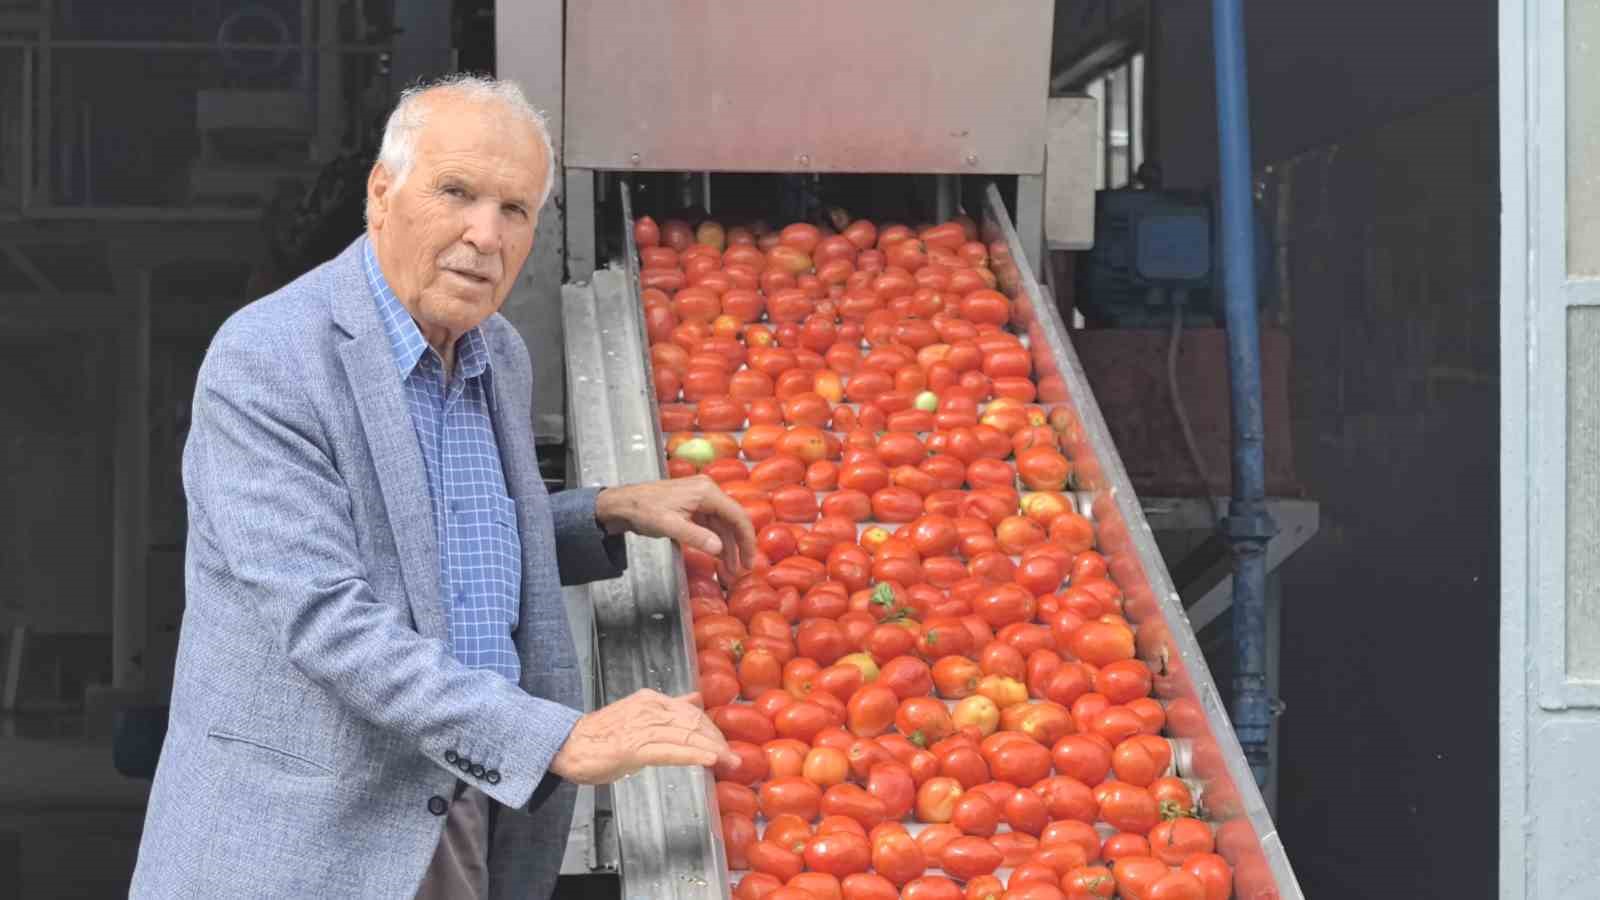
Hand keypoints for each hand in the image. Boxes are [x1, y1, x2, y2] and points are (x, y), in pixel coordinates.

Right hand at [548, 690, 736, 784]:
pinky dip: (692, 755)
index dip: (712, 730)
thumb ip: (667, 707)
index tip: (724, 746)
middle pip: (693, 723)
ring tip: (729, 762)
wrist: (567, 745)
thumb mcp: (638, 714)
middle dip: (717, 741)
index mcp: (651, 699)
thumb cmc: (601, 735)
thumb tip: (695, 699)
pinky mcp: (633, 747)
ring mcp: (641, 727)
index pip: (692, 713)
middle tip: (733, 759)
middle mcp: (649, 708)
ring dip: (711, 750)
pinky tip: (708, 760)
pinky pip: (670, 750)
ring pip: (686, 736)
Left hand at [595, 475, 758, 577]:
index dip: (746, 540)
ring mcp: (701, 498)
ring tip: (729, 570)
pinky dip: (715, 541)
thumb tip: (720, 549)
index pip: (737, 516)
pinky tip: (718, 556)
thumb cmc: (643, 510)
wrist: (623, 504)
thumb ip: (696, 537)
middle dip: (738, 546)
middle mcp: (708, 491)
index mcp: (706, 492)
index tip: (749, 560)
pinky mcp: (694, 506)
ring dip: (727, 547)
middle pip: (733, 520)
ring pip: (723, 524)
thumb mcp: (669, 526)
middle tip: (742, 569)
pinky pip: (712, 524)